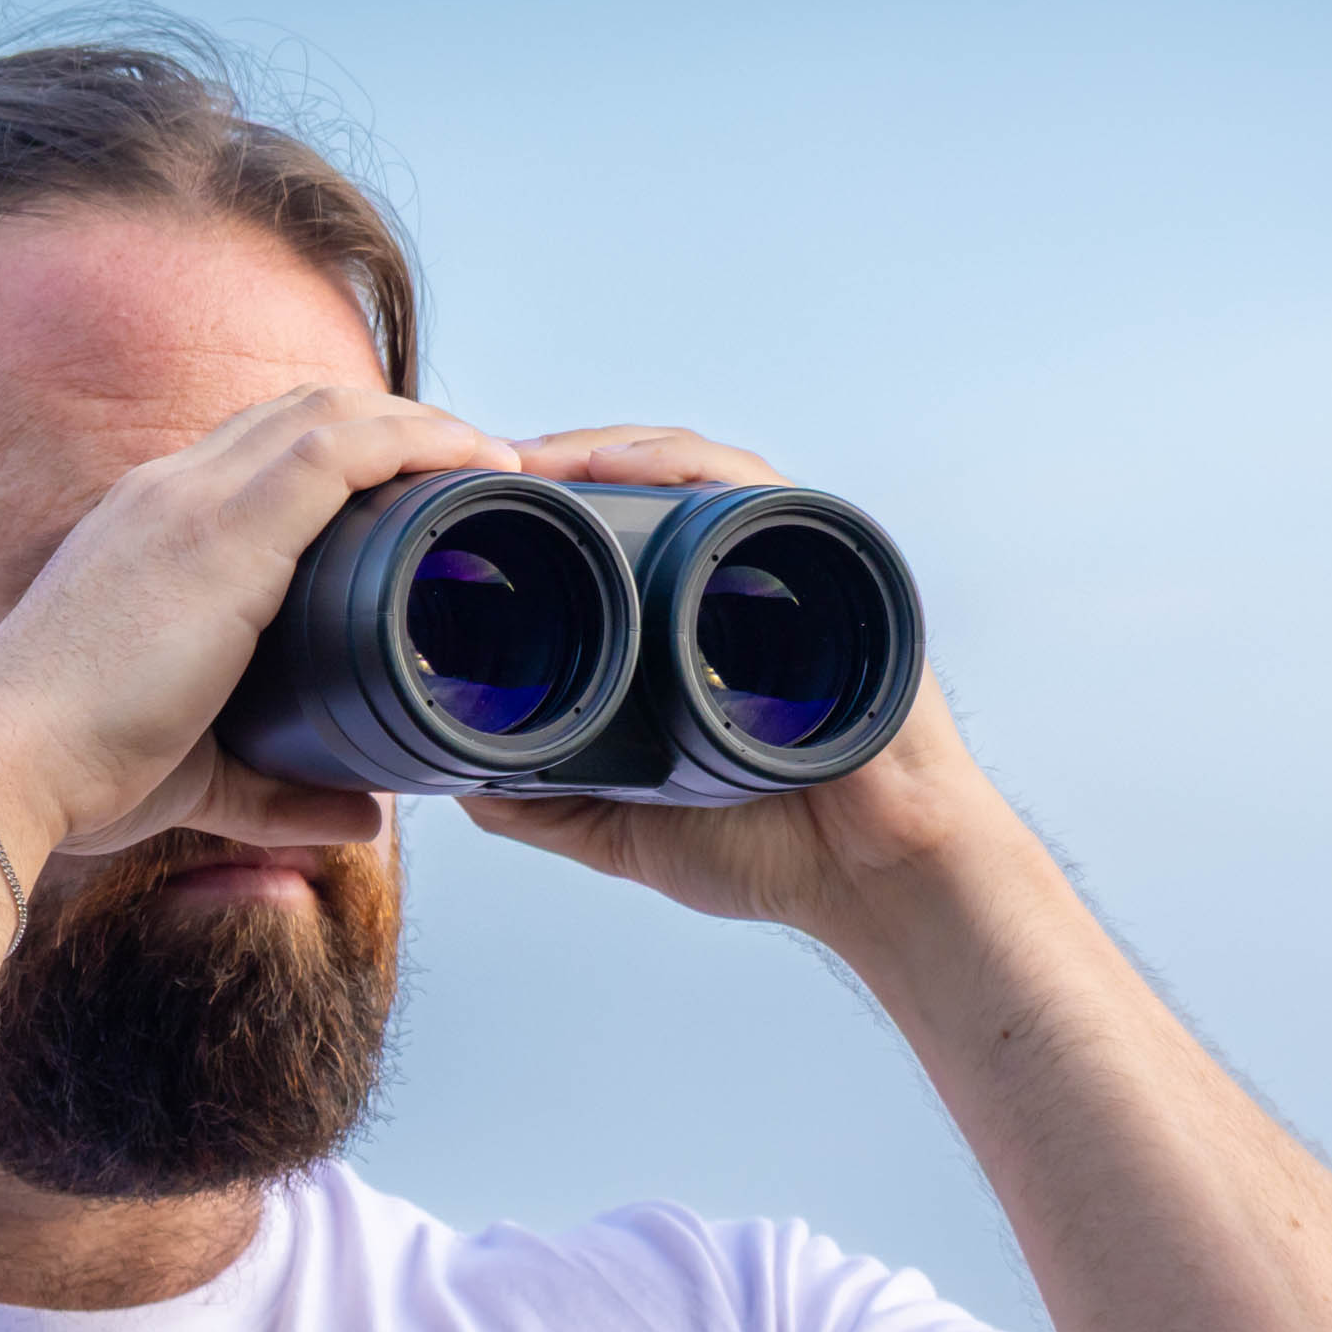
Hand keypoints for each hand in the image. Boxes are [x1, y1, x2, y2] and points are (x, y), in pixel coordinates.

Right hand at [0, 386, 522, 858]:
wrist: (4, 762)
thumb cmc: (80, 771)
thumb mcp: (203, 776)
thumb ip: (285, 793)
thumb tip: (364, 819)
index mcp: (152, 529)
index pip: (259, 452)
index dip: (344, 451)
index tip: (411, 489)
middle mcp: (171, 493)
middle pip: (302, 413)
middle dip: (394, 424)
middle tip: (469, 469)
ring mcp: (193, 501)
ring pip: (330, 413)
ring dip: (420, 423)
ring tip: (488, 460)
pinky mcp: (223, 531)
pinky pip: (342, 450)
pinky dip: (415, 442)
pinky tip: (471, 460)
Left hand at [459, 426, 1009, 939]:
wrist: (876, 880)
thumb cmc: (772, 854)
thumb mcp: (624, 829)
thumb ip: (545, 805)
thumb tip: (455, 780)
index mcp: (687, 632)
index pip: (607, 545)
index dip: (538, 520)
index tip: (463, 519)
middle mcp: (735, 586)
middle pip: (640, 490)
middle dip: (557, 468)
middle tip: (479, 471)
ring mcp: (784, 568)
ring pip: (687, 471)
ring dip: (602, 450)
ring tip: (531, 460)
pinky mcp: (831, 560)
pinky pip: (752, 485)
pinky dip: (682, 463)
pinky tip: (616, 465)